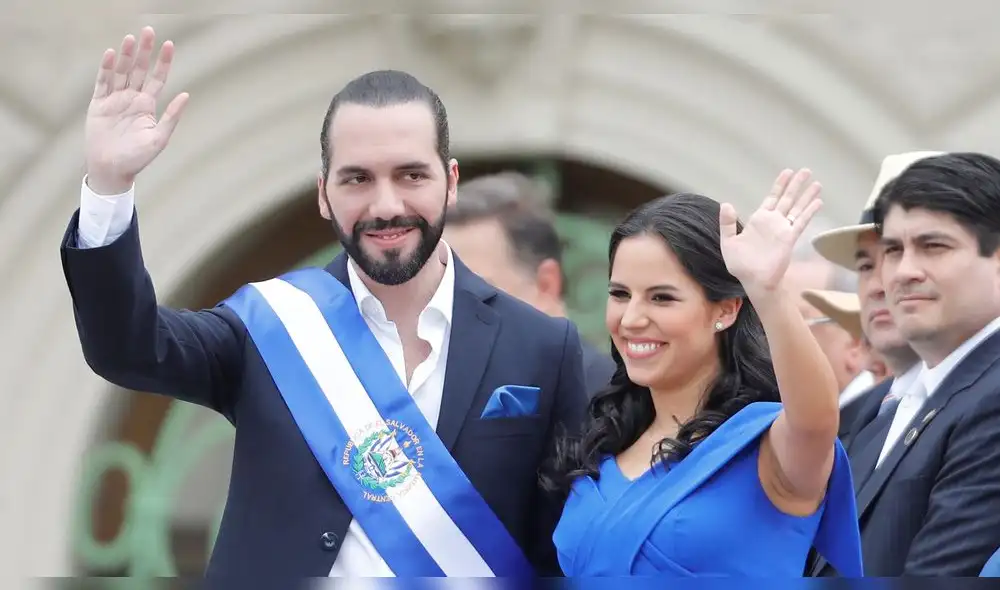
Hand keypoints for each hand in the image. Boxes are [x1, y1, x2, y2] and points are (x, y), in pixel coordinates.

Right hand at [85, 27, 188, 194]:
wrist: (111, 169)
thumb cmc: (137, 158)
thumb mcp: (159, 138)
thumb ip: (172, 116)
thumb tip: (186, 95)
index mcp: (147, 105)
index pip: (157, 78)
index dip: (163, 62)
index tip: (169, 44)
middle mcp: (132, 98)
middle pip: (138, 69)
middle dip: (143, 51)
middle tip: (148, 31)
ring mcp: (114, 100)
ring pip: (120, 72)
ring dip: (125, 55)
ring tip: (130, 38)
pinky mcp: (99, 104)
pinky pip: (103, 82)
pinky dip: (106, 68)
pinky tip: (110, 54)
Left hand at [719, 168, 822, 293]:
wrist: (753, 280)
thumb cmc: (741, 264)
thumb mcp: (729, 242)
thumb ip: (727, 224)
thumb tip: (726, 204)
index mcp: (759, 220)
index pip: (771, 198)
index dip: (779, 185)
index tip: (787, 172)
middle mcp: (773, 222)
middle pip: (787, 199)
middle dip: (796, 185)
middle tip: (806, 171)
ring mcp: (783, 229)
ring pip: (797, 208)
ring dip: (806, 195)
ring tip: (817, 183)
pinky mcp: (789, 238)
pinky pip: (800, 222)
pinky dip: (809, 211)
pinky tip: (818, 202)